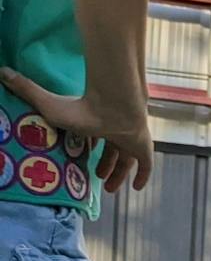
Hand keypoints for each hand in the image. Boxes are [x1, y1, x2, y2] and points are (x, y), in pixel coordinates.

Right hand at [0, 69, 151, 191]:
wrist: (115, 107)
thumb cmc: (82, 108)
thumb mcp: (49, 106)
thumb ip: (27, 91)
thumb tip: (1, 72)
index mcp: (97, 122)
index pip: (93, 136)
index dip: (88, 147)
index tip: (81, 156)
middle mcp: (115, 130)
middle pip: (111, 150)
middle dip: (104, 165)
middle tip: (96, 177)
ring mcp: (131, 138)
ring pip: (127, 159)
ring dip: (118, 173)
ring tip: (109, 188)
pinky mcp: (144, 146)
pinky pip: (146, 165)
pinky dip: (143, 176)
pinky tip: (137, 189)